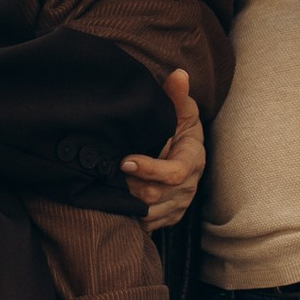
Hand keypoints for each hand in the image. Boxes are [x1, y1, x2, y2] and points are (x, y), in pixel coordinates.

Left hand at [122, 67, 205, 230]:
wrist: (185, 148)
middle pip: (158, 196)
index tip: (124, 161)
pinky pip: (149, 224)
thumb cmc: (179, 125)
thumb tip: (179, 75)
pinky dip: (130, 218)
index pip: (175, 173)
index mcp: (193, 158)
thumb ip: (177, 95)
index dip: (150, 170)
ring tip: (106, 191)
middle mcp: (190, 185)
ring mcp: (180, 203)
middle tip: (105, 176)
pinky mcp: (169, 216)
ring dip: (127, 204)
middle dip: (130, 187)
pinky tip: (114, 205)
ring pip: (151, 213)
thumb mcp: (181, 108)